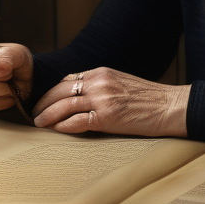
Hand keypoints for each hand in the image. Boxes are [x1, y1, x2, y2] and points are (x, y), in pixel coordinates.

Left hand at [32, 67, 189, 136]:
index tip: (44, 102)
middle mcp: (99, 82)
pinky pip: (77, 122)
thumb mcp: (121, 83)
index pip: (67, 80)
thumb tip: (80, 97)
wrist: (170, 106)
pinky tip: (57, 131)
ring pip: (64, 105)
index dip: (52, 92)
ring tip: (39, 124)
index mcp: (101, 72)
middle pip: (60, 91)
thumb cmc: (148, 99)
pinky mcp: (108, 116)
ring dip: (48, 115)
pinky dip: (63, 126)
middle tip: (34, 114)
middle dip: (43, 103)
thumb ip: (101, 86)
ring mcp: (103, 98)